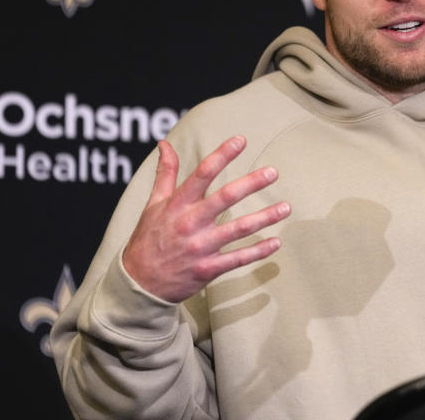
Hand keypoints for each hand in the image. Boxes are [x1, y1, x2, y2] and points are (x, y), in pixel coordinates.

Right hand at [122, 136, 290, 301]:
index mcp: (177, 205)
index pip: (201, 174)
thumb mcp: (153, 204)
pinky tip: (276, 242)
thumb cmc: (148, 239)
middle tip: (273, 172)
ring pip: (238, 229)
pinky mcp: (208, 269)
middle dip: (250, 184)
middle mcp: (189, 224)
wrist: (138, 284)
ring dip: (264, 218)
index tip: (241, 140)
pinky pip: (238, 259)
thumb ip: (165, 174)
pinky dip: (258, 251)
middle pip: (224, 198)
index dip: (222, 155)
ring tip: (286, 207)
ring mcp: (200, 247)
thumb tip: (164, 144)